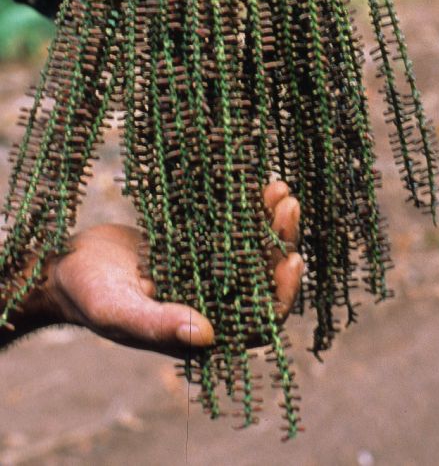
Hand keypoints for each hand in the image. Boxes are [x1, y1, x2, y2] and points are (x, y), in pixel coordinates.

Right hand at [2, 181, 302, 355]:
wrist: (67, 265)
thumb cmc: (90, 297)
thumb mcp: (121, 312)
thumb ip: (159, 324)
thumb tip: (209, 335)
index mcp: (203, 332)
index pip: (260, 321)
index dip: (283, 294)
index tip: (292, 259)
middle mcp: (214, 302)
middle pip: (263, 277)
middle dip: (281, 242)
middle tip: (288, 204)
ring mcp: (207, 272)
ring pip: (253, 248)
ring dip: (269, 221)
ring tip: (278, 187)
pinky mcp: (198, 244)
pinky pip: (231, 227)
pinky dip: (245, 206)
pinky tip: (256, 181)